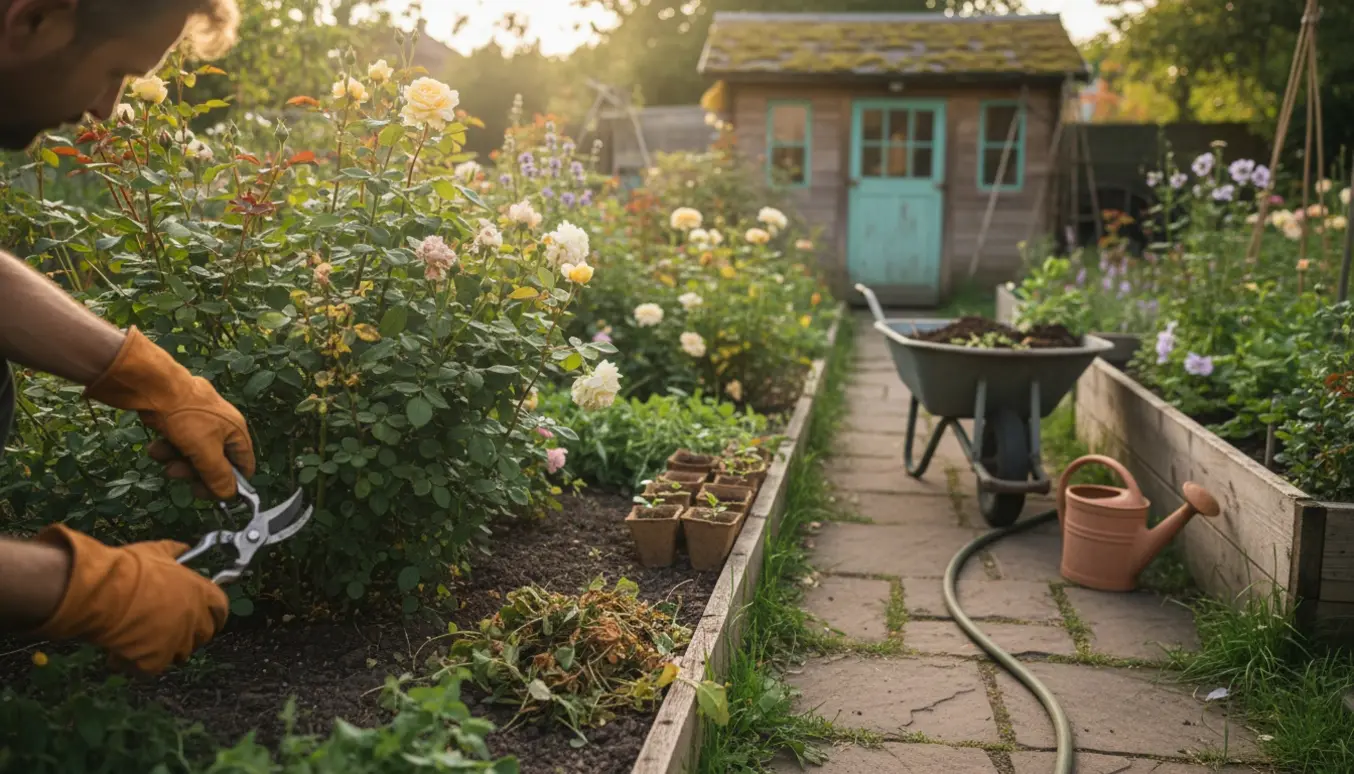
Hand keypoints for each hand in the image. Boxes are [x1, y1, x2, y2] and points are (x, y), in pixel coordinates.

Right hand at [33, 525, 228, 674]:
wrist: (104, 592)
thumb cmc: (130, 568)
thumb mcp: (157, 551)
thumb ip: (175, 552)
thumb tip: (184, 548)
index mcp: (200, 593)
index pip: (221, 608)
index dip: (213, 612)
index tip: (204, 613)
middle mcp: (194, 621)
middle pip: (204, 634)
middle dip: (190, 633)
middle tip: (168, 627)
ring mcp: (176, 644)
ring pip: (180, 654)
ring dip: (166, 649)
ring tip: (143, 639)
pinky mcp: (154, 662)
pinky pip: (151, 667)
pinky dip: (137, 662)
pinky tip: (121, 651)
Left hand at [84, 327, 254, 499]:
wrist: (155, 386)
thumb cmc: (187, 418)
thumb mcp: (205, 452)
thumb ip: (218, 476)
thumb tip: (229, 495)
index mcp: (236, 432)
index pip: (242, 466)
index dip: (227, 483)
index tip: (205, 492)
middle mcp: (223, 427)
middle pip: (214, 462)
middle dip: (193, 471)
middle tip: (175, 473)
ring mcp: (202, 421)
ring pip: (193, 453)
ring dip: (176, 459)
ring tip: (161, 454)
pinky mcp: (182, 417)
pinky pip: (179, 440)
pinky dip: (167, 447)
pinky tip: (156, 445)